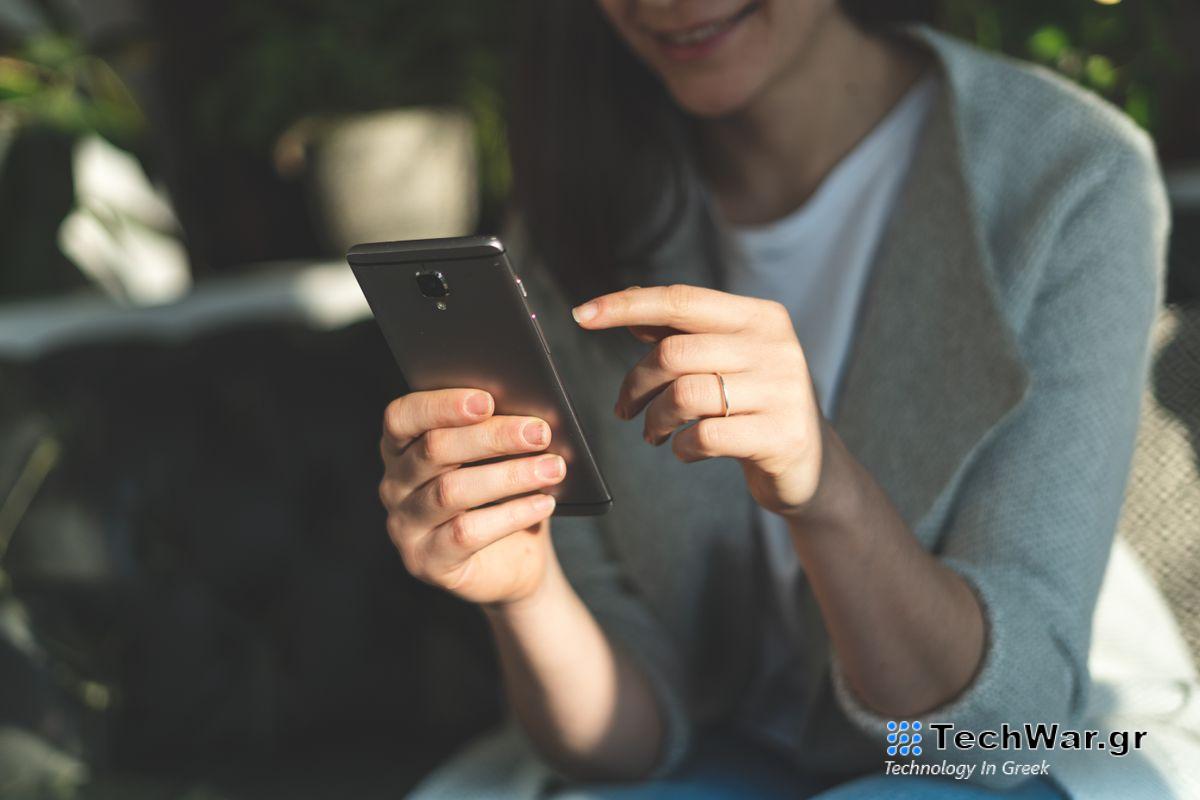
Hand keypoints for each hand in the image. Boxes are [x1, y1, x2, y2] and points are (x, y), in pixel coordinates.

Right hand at [378, 388, 565, 605]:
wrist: (511, 565)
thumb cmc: (501, 498)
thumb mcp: (496, 459)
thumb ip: (496, 433)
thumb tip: (527, 414)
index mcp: (402, 448)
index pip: (402, 417)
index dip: (440, 405)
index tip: (486, 400)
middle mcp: (394, 485)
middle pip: (434, 450)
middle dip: (492, 437)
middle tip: (539, 432)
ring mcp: (405, 526)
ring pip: (452, 491)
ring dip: (510, 475)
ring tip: (552, 468)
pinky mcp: (426, 561)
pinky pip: (467, 533)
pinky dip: (511, 515)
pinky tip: (543, 504)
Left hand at [573, 284, 835, 519]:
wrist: (812, 466)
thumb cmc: (755, 406)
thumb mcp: (729, 361)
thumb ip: (686, 334)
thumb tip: (631, 313)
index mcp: (761, 317)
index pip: (681, 300)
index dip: (626, 305)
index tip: (580, 315)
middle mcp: (776, 347)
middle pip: (674, 352)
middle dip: (636, 383)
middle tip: (625, 408)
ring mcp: (782, 391)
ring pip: (684, 394)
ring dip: (655, 419)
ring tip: (654, 433)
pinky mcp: (780, 436)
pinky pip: (705, 436)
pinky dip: (681, 447)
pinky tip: (684, 450)